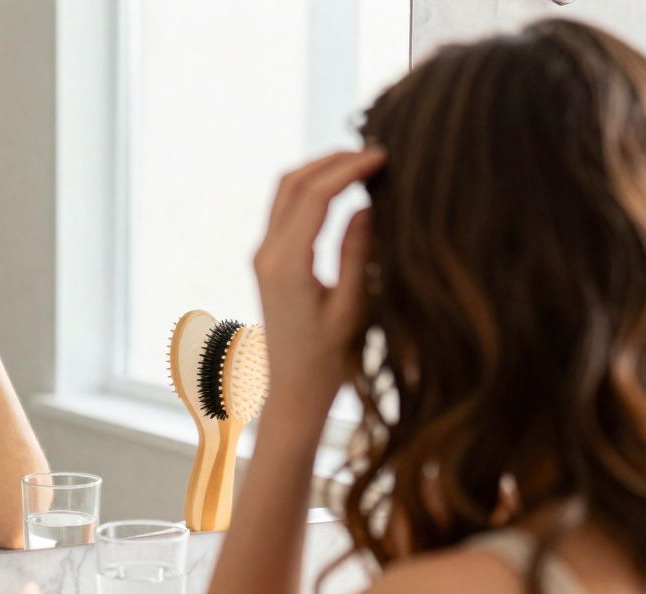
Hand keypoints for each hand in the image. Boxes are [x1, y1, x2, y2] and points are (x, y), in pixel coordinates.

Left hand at [252, 148, 385, 401]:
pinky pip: (285, 209)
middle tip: (374, 151)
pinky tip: (343, 188)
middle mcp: (267, 254)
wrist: (293, 389)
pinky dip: (312, 189)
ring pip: (285, 192)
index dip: (348, 169)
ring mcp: (263, 255)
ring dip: (320, 170)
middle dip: (332, 160)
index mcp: (286, 265)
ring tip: (362, 163)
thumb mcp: (353, 308)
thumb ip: (358, 256)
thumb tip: (366, 207)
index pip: (314, 197)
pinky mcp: (268, 260)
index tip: (382, 155)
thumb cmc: (329, 358)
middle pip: (292, 183)